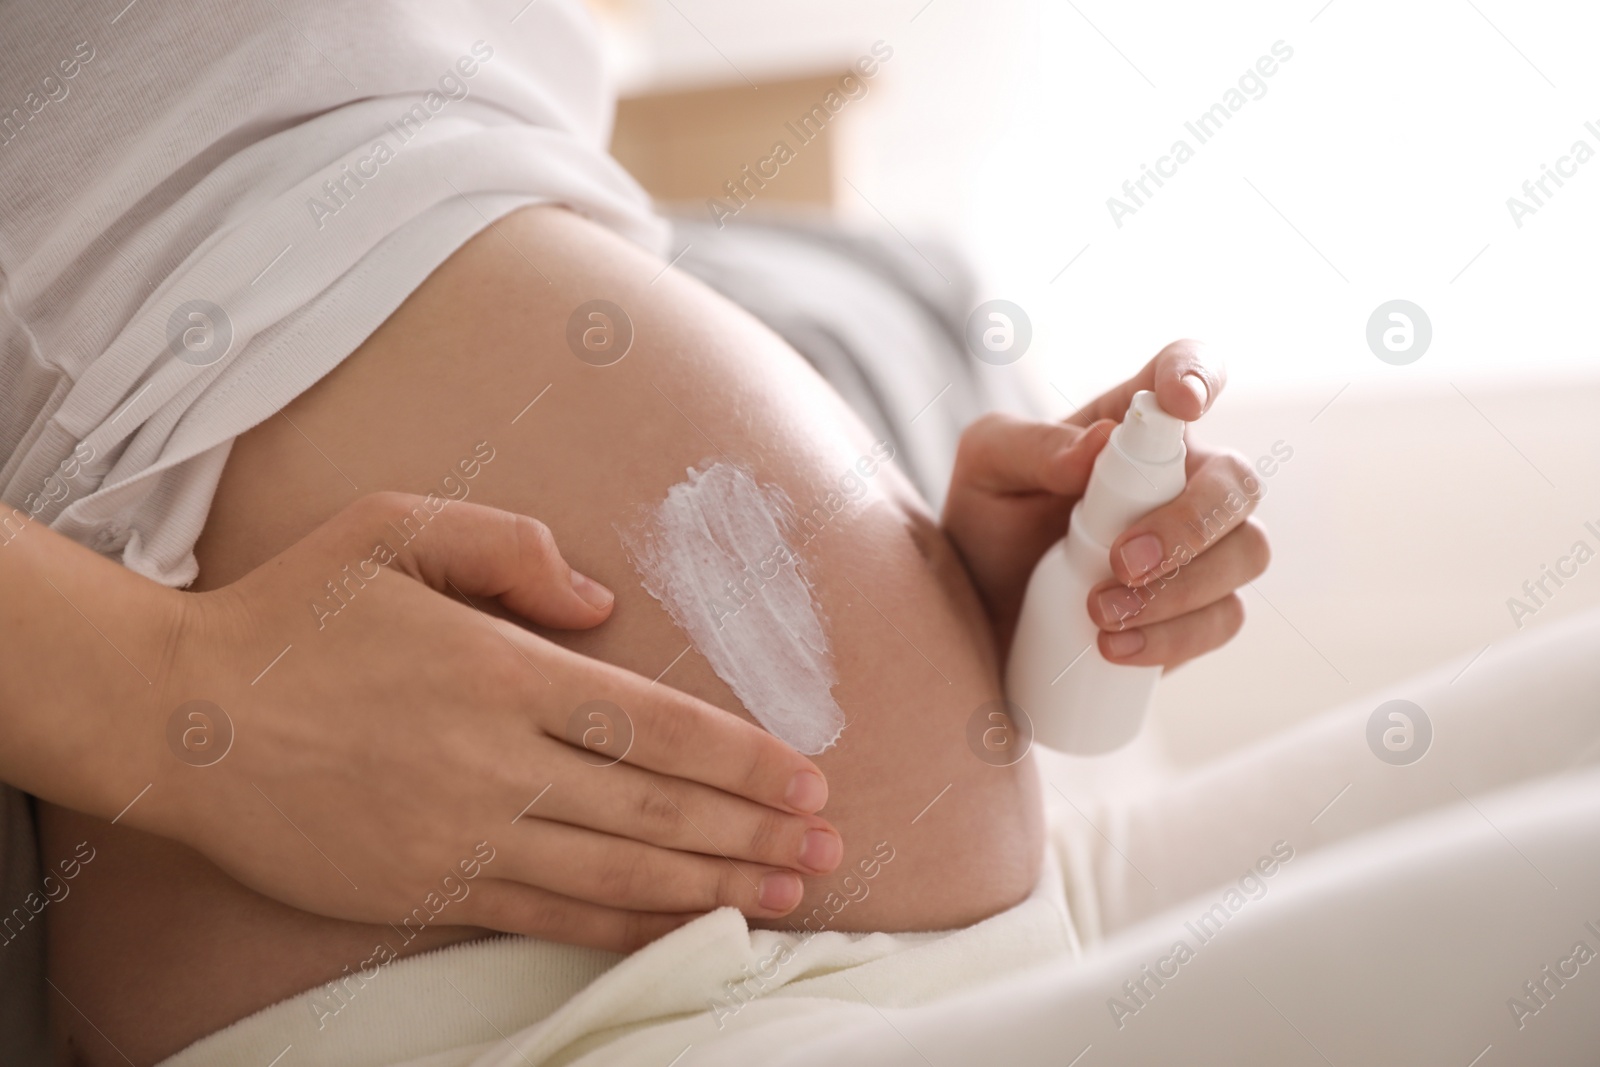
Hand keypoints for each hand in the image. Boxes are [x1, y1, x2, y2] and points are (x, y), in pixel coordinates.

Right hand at [121, 494, 840, 950]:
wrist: (180, 719)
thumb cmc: (291, 614)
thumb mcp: (392, 529)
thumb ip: (508, 546)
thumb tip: (601, 603)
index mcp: (498, 670)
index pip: (651, 724)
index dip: (739, 756)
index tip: (806, 775)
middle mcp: (492, 759)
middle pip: (653, 807)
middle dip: (753, 829)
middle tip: (829, 846)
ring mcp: (460, 831)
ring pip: (615, 871)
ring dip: (712, 885)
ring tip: (788, 895)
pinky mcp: (425, 885)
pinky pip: (546, 913)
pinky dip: (624, 925)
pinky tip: (683, 926)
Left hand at [942, 339, 1269, 669]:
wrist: (980, 618)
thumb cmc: (987, 526)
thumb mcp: (986, 472)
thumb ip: (1031, 446)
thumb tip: (1099, 442)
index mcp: (1132, 426)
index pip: (1188, 370)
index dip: (1200, 374)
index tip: (1184, 404)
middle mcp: (1181, 478)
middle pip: (1238, 480)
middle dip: (1190, 524)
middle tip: (1122, 562)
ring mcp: (1201, 546)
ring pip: (1247, 551)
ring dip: (1181, 588)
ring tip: (1101, 614)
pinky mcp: (1200, 609)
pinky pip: (1225, 617)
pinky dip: (1173, 637)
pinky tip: (1114, 648)